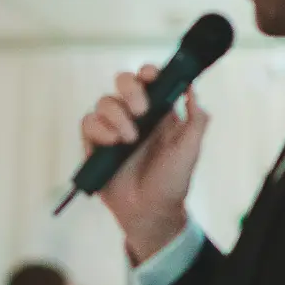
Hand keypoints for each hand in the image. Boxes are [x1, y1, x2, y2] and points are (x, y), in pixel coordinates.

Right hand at [79, 66, 208, 260]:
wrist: (149, 211)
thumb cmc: (172, 181)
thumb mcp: (191, 149)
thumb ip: (197, 118)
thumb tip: (192, 88)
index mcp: (158, 112)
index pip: (149, 80)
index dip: (148, 73)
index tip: (151, 77)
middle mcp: (134, 116)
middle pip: (122, 82)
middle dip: (130, 90)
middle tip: (141, 111)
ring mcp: (112, 129)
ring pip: (104, 102)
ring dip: (116, 116)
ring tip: (129, 140)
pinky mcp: (94, 145)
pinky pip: (88, 123)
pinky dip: (98, 130)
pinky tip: (111, 144)